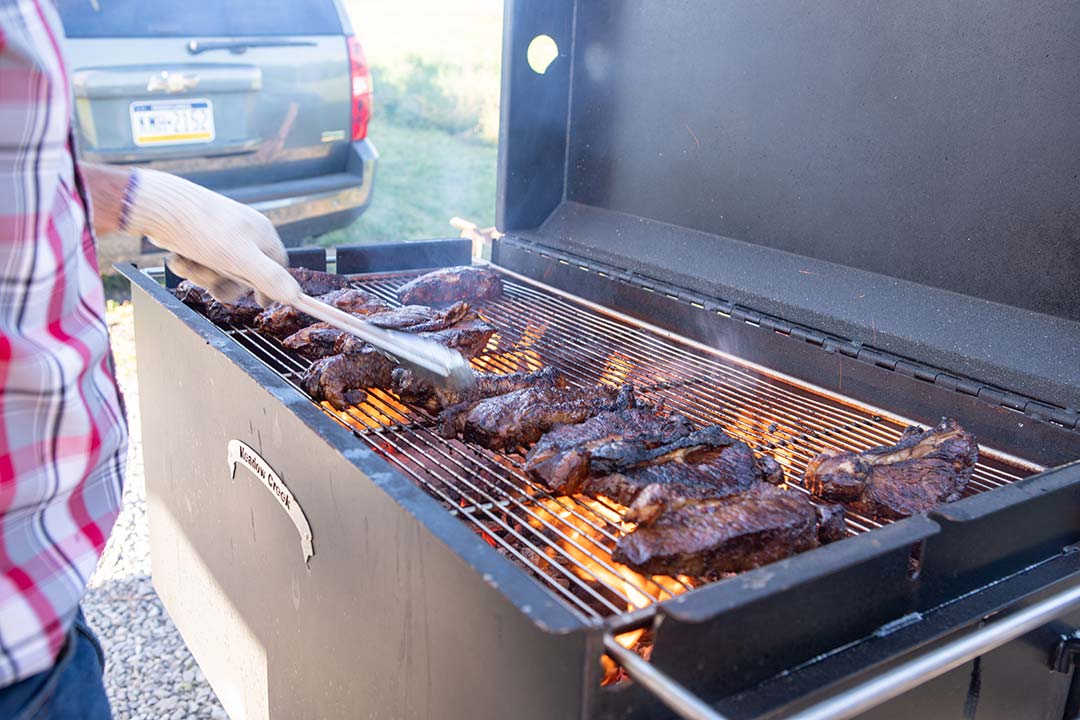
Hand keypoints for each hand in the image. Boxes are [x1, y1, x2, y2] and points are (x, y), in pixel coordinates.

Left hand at [124, 169, 300, 305]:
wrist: (157, 207)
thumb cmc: (202, 229)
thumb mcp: (241, 259)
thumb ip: (270, 279)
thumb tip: (296, 296)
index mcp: (262, 234)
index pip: (279, 268)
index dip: (270, 288)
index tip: (259, 302)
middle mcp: (245, 233)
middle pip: (246, 274)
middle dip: (225, 283)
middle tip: (212, 285)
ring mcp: (222, 235)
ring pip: (221, 271)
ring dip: (203, 275)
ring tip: (190, 264)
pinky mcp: (200, 238)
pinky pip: (202, 262)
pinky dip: (190, 265)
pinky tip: (181, 257)